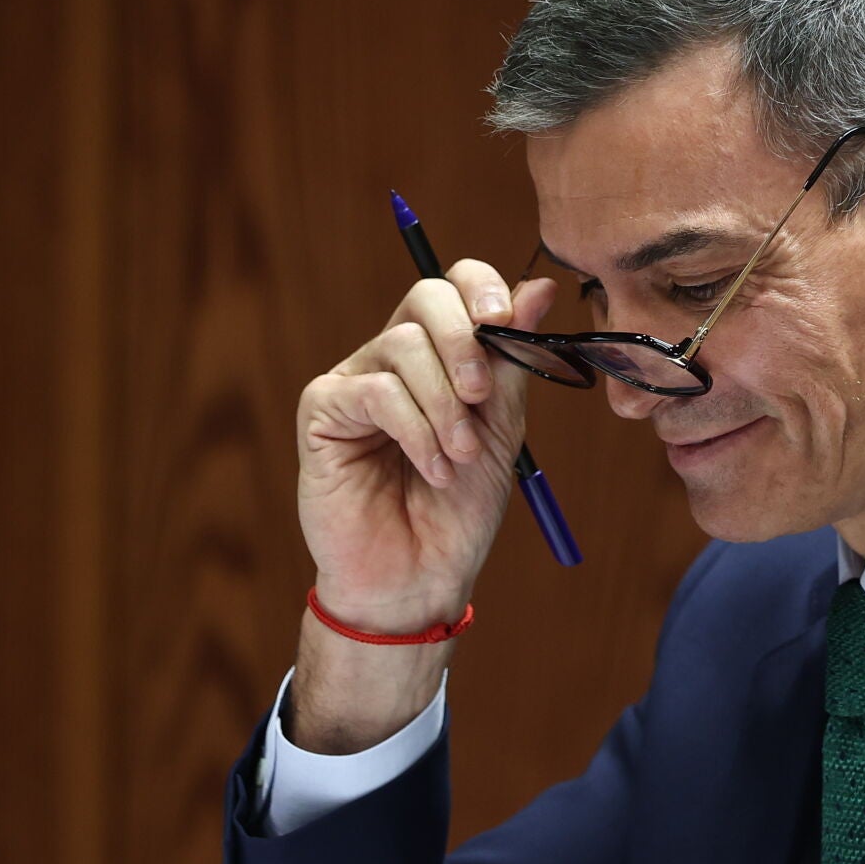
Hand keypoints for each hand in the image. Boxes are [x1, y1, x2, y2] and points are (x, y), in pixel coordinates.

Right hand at [296, 259, 557, 634]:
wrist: (419, 578)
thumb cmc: (458, 509)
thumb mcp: (501, 427)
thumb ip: (513, 359)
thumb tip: (542, 287)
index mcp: (437, 355)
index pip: (454, 285)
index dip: (482, 288)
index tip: (507, 322)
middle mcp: (391, 358)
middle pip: (425, 298)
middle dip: (464, 341)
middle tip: (481, 399)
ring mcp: (353, 381)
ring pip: (404, 345)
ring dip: (444, 405)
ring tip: (458, 456)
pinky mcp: (322, 412)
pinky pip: (376, 391)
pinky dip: (415, 430)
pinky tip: (431, 468)